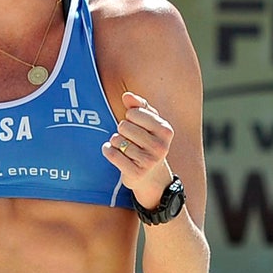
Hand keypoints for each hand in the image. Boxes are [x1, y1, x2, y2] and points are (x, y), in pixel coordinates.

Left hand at [103, 92, 175, 208]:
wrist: (153, 177)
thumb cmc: (147, 143)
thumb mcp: (149, 124)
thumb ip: (139, 106)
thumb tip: (127, 95)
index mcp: (165, 130)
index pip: (133, 112)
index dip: (129, 117)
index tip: (136, 125)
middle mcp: (160, 146)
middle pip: (123, 126)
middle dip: (122, 130)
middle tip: (130, 139)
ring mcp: (149, 161)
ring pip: (117, 140)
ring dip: (116, 142)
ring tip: (125, 148)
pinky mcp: (136, 173)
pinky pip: (112, 154)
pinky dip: (107, 150)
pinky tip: (112, 151)